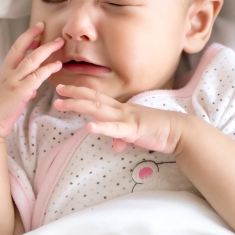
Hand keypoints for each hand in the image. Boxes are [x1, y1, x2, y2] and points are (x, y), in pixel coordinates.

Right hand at [0, 22, 63, 137]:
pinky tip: (56, 65)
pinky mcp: (19, 92)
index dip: (25, 40)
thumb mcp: (5, 95)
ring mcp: (12, 81)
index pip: (14, 51)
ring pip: (30, 60)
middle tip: (43, 26)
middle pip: (19, 48)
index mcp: (2, 74)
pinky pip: (36, 77)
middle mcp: (6, 74)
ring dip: (45, 50)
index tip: (35, 32)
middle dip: (32, 35)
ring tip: (58, 43)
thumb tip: (33, 87)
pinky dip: (47, 69)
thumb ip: (19, 88)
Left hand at [53, 84, 185, 154]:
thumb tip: (117, 145)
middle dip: (73, 94)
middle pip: (93, 99)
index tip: (64, 89)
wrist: (178, 131)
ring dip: (79, 105)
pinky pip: (115, 129)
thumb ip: (124, 137)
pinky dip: (101, 127)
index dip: (80, 91)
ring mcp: (126, 118)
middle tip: (56, 90)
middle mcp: (120, 110)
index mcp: (120, 109)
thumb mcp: (136, 134)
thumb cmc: (157, 131)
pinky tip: (89, 126)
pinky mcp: (133, 130)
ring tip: (62, 104)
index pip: (97, 97)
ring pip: (98, 109)